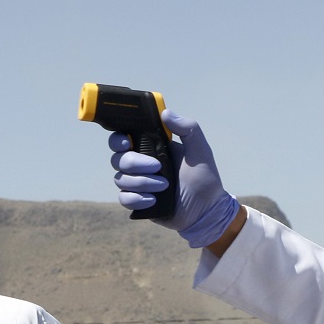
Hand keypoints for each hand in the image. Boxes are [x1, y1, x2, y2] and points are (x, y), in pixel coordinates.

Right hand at [108, 109, 240, 247]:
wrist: (206, 210)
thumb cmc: (204, 178)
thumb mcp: (200, 150)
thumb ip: (187, 128)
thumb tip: (165, 112)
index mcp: (151, 148)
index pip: (123, 138)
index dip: (118, 140)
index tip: (128, 143)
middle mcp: (141, 164)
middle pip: (117, 159)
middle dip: (134, 163)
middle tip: (158, 167)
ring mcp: (138, 183)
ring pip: (120, 179)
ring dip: (141, 182)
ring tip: (165, 186)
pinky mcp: (138, 202)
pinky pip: (124, 198)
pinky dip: (137, 199)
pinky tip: (154, 200)